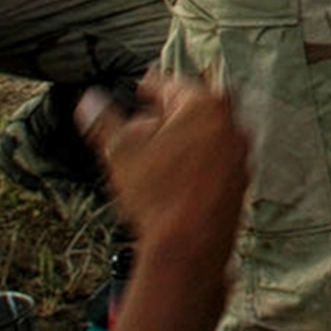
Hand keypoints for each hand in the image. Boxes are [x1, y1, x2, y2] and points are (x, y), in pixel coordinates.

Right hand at [79, 71, 248, 267]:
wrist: (188, 246)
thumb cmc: (159, 198)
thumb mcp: (119, 151)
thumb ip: (102, 121)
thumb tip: (88, 102)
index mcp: (204, 106)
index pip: (171, 85)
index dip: (150, 87)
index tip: (142, 88)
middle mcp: (231, 125)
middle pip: (194, 109)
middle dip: (168, 114)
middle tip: (147, 122)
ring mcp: (240, 155)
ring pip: (208, 135)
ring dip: (183, 138)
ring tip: (158, 153)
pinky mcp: (242, 181)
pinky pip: (217, 160)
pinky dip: (197, 161)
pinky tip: (176, 177)